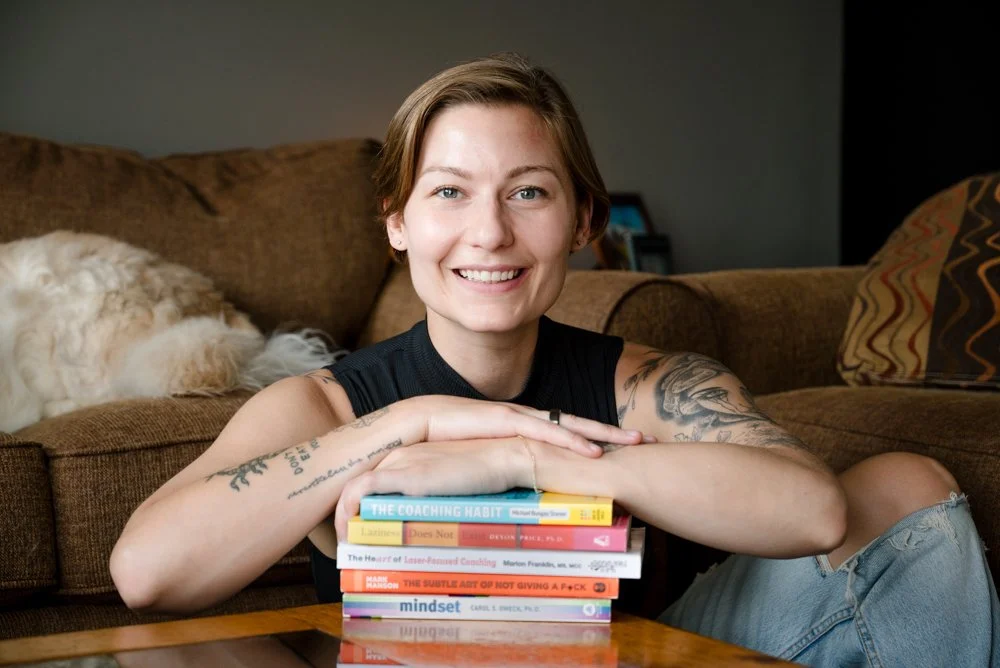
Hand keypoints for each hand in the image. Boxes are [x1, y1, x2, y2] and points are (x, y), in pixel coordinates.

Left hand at [334, 439, 518, 539]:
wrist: (507, 458)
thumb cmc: (491, 477)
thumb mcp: (456, 490)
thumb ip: (438, 504)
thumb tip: (431, 537)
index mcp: (411, 456)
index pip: (374, 484)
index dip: (362, 509)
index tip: (361, 534)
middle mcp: (400, 455)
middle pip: (359, 488)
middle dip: (347, 517)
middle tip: (348, 546)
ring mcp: (400, 462)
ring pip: (354, 491)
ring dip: (343, 518)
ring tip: (346, 546)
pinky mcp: (404, 474)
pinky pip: (361, 493)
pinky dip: (348, 513)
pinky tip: (348, 536)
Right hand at [407, 395, 645, 457]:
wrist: (404, 425)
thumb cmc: (435, 444)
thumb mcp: (475, 460)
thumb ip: (496, 470)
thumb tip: (514, 491)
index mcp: (515, 428)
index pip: (559, 431)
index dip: (587, 438)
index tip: (614, 447)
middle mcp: (520, 418)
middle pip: (572, 423)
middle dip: (607, 430)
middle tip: (641, 439)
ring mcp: (514, 416)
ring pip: (566, 424)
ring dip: (600, 433)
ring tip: (630, 442)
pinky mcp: (502, 421)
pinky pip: (543, 431)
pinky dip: (570, 440)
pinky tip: (593, 452)